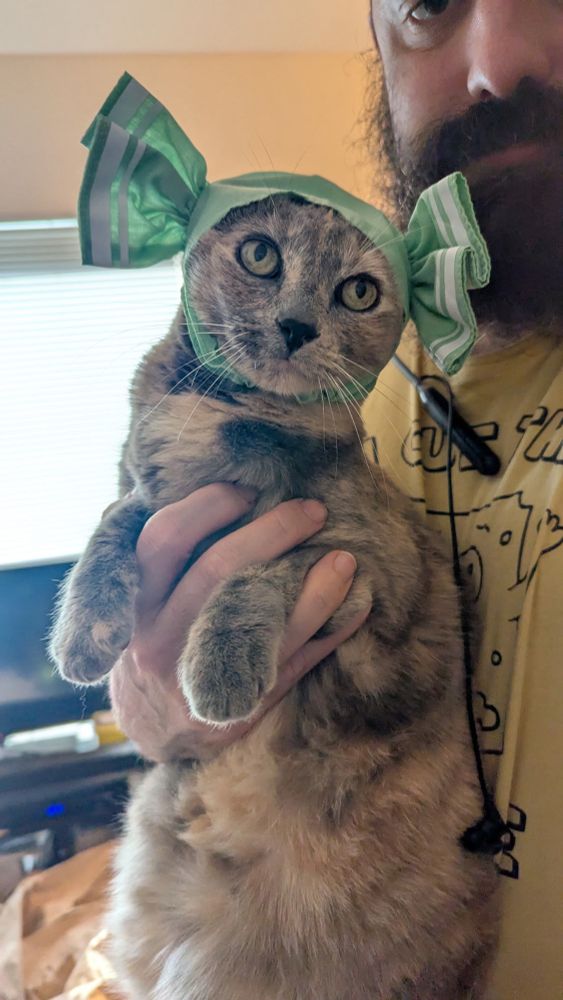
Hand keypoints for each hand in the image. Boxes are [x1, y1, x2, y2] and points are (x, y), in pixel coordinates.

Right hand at [109, 484, 369, 761]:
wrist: (154, 729)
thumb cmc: (154, 644)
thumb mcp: (140, 604)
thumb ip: (164, 559)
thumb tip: (210, 495)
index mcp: (137, 604)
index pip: (165, 540)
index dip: (207, 507)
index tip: (247, 490)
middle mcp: (161, 638)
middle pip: (217, 571)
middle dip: (271, 532)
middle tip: (312, 510)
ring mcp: (200, 676)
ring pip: (262, 625)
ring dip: (313, 588)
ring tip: (346, 558)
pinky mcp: (238, 707)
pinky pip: (293, 665)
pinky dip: (329, 632)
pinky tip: (358, 606)